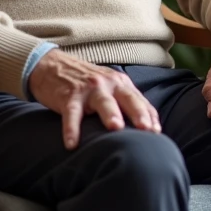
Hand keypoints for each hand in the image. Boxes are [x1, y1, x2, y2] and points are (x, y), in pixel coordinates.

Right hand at [28, 49, 160, 149]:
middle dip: (138, 112)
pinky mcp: (69, 96)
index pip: (139, 100)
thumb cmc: (87, 83)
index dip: (150, 115)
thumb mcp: (109, 87)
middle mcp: (108, 83)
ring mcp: (88, 89)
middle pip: (127, 98)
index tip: (157, 132)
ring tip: (116, 128)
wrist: (52, 66)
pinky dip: (71, 129)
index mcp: (120, 83)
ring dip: (110, 114)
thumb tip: (148, 127)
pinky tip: (71, 144)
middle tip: (146, 129)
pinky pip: (71, 114)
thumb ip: (126, 102)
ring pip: (102, 102)